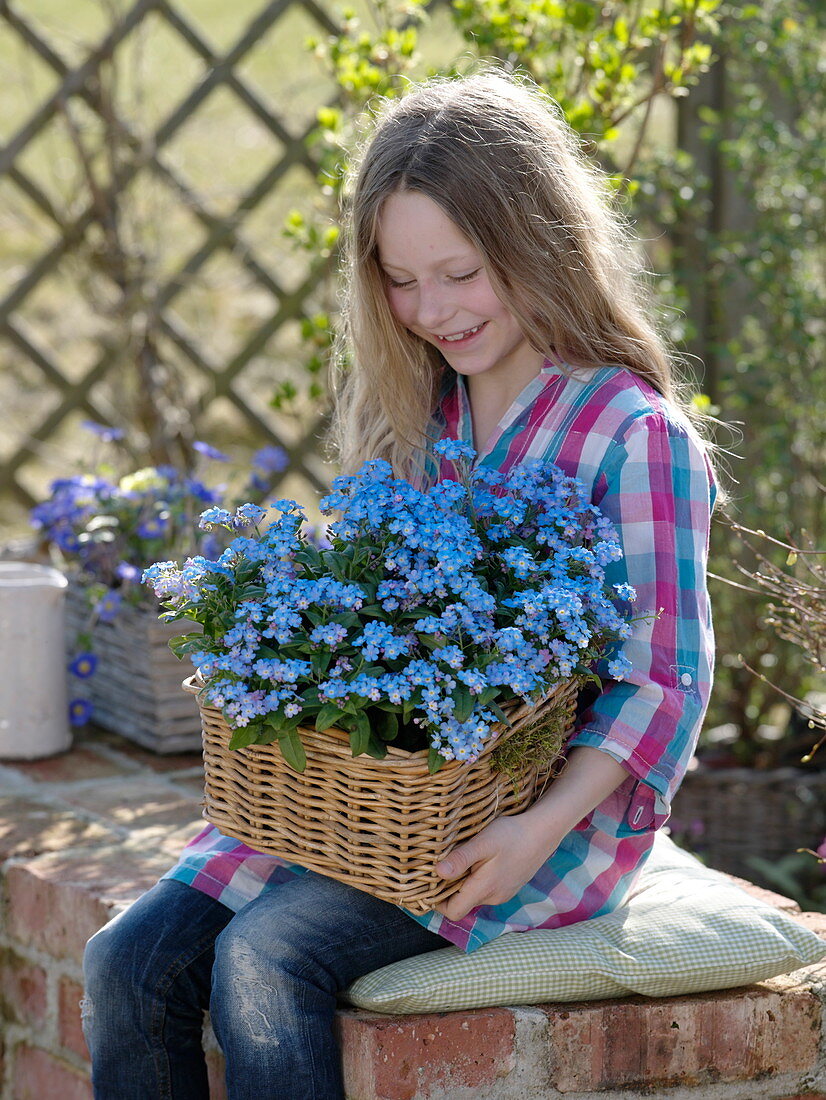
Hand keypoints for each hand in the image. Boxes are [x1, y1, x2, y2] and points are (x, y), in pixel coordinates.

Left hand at [433, 814, 559, 921]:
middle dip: (449, 889)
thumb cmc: (511, 835)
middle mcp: (493, 897)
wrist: (542, 832)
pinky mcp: (509, 887)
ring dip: (464, 883)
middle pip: (462, 904)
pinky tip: (481, 860)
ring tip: (463, 859)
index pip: (452, 911)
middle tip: (443, 864)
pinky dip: (478, 879)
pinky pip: (486, 890)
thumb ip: (461, 859)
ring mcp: (503, 894)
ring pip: (474, 896)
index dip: (437, 901)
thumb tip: (437, 873)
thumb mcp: (483, 842)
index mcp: (484, 889)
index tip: (429, 882)